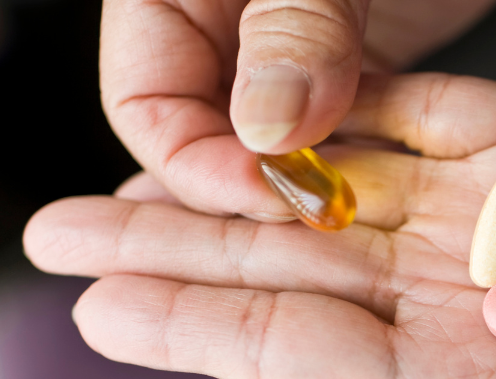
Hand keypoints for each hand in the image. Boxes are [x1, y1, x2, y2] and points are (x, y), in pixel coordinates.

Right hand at [101, 0, 495, 218]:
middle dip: (240, 190)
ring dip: (289, 189)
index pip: (145, 102)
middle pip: (198, 133)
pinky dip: (331, 166)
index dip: (197, 164)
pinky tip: (350, 205)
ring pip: (261, 142)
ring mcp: (277, 44)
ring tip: (317, 239)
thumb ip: (296, 24)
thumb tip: (265, 131)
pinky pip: (321, 129)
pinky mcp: (339, 58)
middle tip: (286, 240)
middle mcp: (214, 21)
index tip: (265, 193)